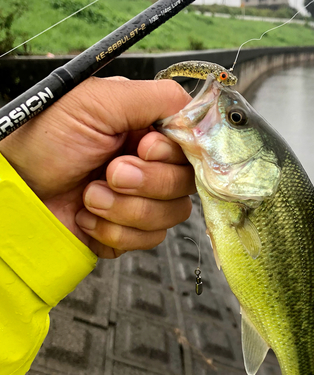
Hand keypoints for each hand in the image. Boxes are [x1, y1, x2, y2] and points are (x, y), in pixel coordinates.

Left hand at [0, 76, 194, 257]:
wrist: (17, 191)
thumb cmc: (44, 141)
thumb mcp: (98, 101)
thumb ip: (156, 98)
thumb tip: (197, 113)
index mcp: (148, 132)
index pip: (192, 147)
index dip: (172, 154)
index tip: (143, 148)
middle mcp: (151, 166)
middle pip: (185, 184)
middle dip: (146, 183)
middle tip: (110, 173)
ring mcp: (143, 201)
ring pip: (172, 215)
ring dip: (126, 209)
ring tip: (90, 195)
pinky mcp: (132, 231)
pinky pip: (151, 239)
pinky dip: (115, 231)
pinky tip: (89, 216)